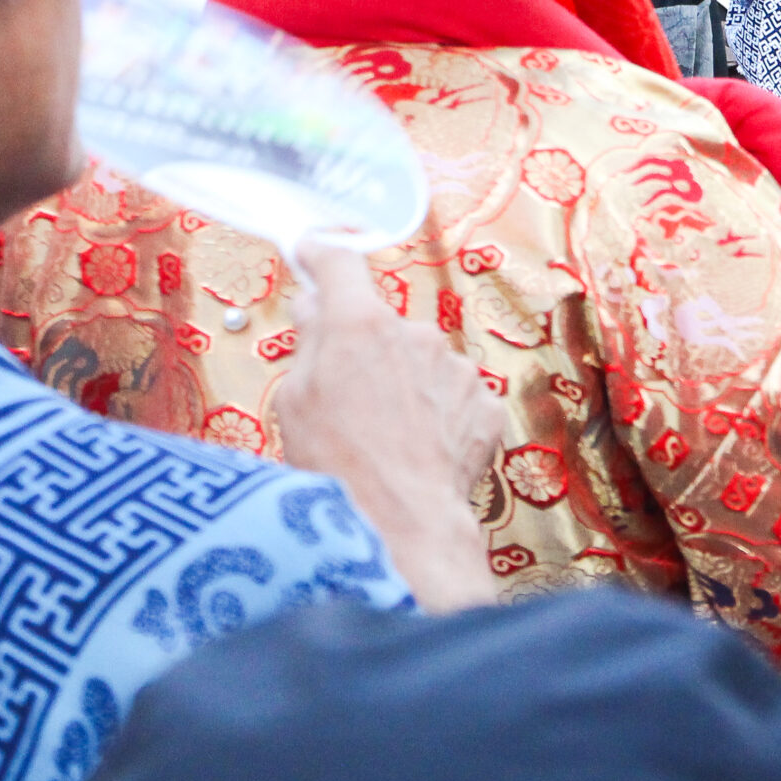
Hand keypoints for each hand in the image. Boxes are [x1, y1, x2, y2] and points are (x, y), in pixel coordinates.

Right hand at [276, 241, 502, 611]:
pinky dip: (439, 418)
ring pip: (424, 365)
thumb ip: (310, 342)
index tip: (315, 254)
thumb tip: (316, 303)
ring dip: (407, 388)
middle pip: (384, 327)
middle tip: (349, 403)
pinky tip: (420, 452)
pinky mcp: (486, 403)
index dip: (324, 256)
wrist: (400, 526)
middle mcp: (417, 334)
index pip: (341, 265)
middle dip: (368, 353)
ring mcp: (458, 368)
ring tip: (388, 440)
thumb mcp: (294, 401)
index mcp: (360, 326)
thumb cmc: (334, 469)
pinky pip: (455, 399)